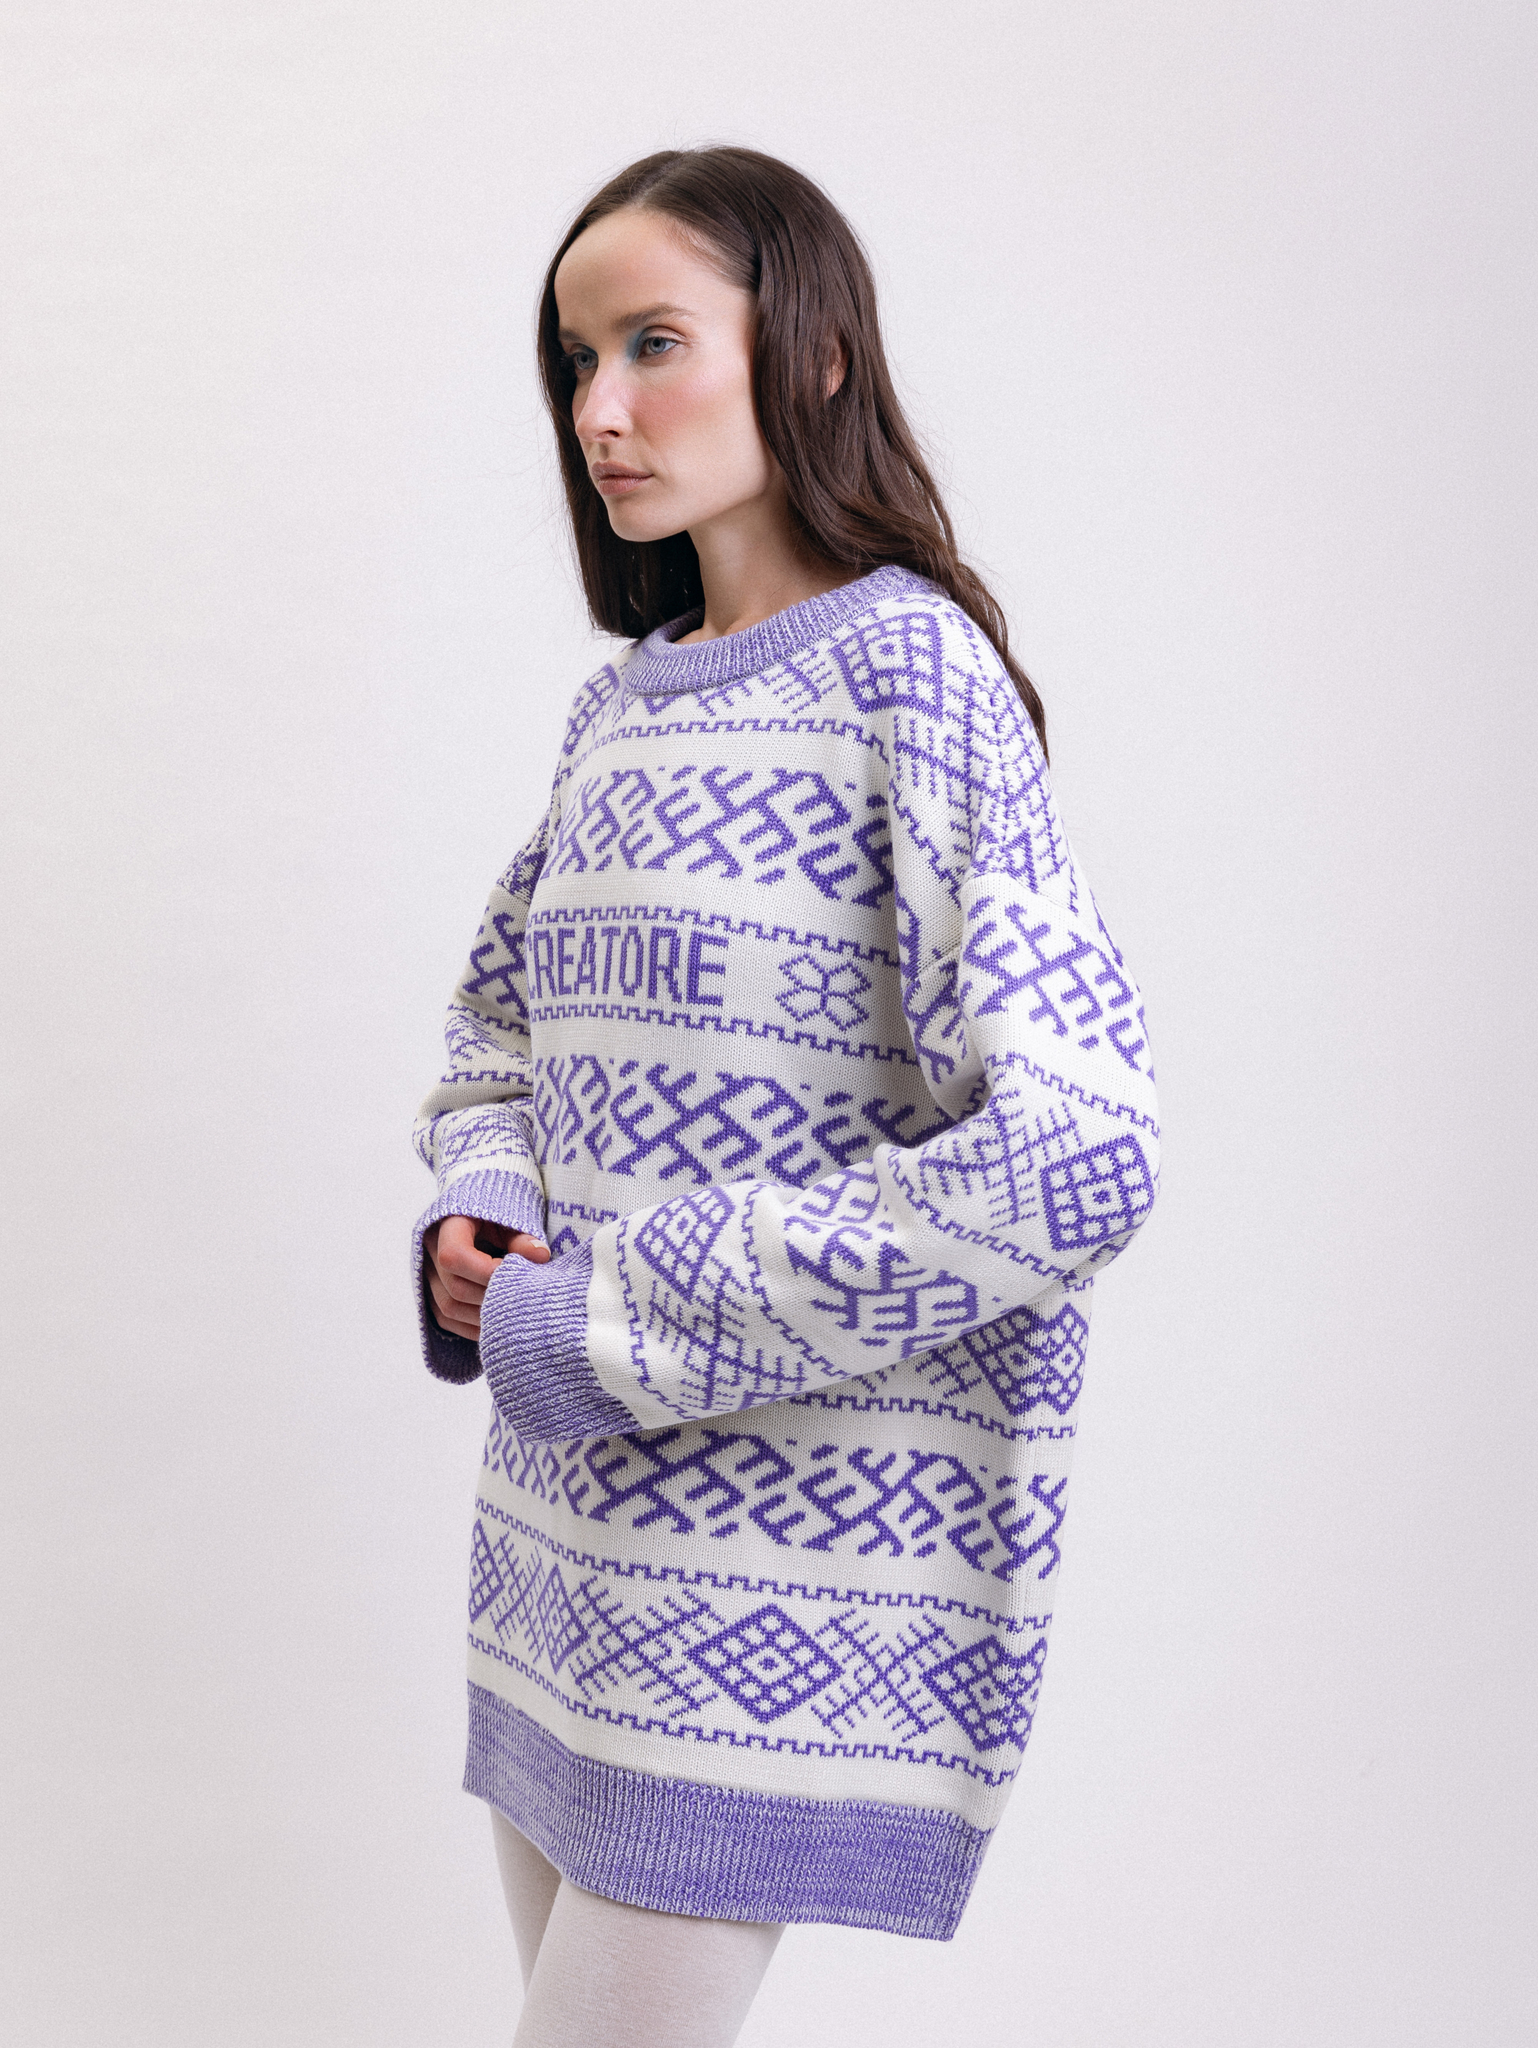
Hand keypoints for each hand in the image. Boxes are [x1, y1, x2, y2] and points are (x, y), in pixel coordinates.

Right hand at [424, 1215, 549, 1340]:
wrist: (478, 1218)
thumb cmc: (496, 1216)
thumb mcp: (508, 1218)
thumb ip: (521, 1236)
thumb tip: (541, 1255)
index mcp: (445, 1224)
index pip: (454, 1255)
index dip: (485, 1271)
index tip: (517, 1273)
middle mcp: (428, 1251)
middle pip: (455, 1287)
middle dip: (492, 1297)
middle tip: (523, 1299)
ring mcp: (426, 1275)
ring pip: (449, 1308)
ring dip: (483, 1317)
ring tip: (515, 1314)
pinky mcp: (431, 1294)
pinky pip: (446, 1319)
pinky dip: (472, 1327)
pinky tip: (499, 1325)